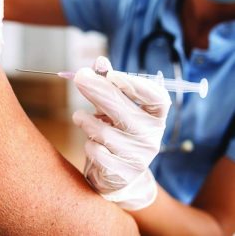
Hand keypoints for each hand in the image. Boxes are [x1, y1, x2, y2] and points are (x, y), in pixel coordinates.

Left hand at [73, 57, 170, 209]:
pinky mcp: (123, 172)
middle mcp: (152, 135)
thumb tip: (100, 61)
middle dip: (98, 90)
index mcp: (155, 116)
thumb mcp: (116, 106)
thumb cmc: (118, 130)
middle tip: (80, 76)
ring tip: (78, 117)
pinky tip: (91, 143)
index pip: (156, 98)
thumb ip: (109, 84)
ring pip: (104, 132)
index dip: (135, 85)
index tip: (112, 75)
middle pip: (124, 110)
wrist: (120, 173)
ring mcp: (139, 156)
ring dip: (85, 120)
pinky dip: (88, 144)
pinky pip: (96, 152)